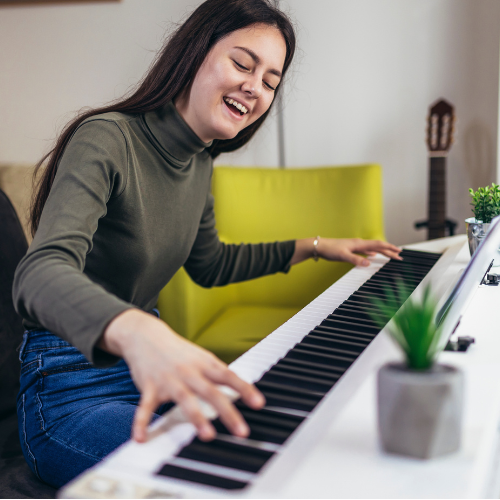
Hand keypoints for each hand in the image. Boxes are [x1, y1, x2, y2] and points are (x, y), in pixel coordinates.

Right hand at [101, 309, 264, 442]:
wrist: (146, 336)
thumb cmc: (178, 351)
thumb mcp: (202, 357)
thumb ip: (219, 373)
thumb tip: (242, 386)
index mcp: (204, 364)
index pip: (229, 376)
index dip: (245, 389)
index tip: (259, 404)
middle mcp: (189, 372)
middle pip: (211, 392)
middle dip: (227, 412)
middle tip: (241, 431)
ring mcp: (169, 380)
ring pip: (185, 399)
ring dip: (197, 417)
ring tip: (207, 435)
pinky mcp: (150, 388)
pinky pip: (145, 407)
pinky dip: (141, 422)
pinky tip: (141, 438)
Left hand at [291, 237, 401, 265]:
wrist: (318, 246)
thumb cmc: (329, 249)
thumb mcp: (343, 256)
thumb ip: (356, 260)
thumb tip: (369, 263)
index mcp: (359, 244)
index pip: (378, 245)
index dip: (389, 248)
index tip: (399, 252)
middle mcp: (359, 244)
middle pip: (378, 246)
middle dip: (389, 251)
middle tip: (400, 256)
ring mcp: (355, 246)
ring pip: (372, 248)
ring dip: (382, 251)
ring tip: (390, 255)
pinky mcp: (351, 249)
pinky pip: (365, 251)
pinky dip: (372, 253)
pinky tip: (372, 256)